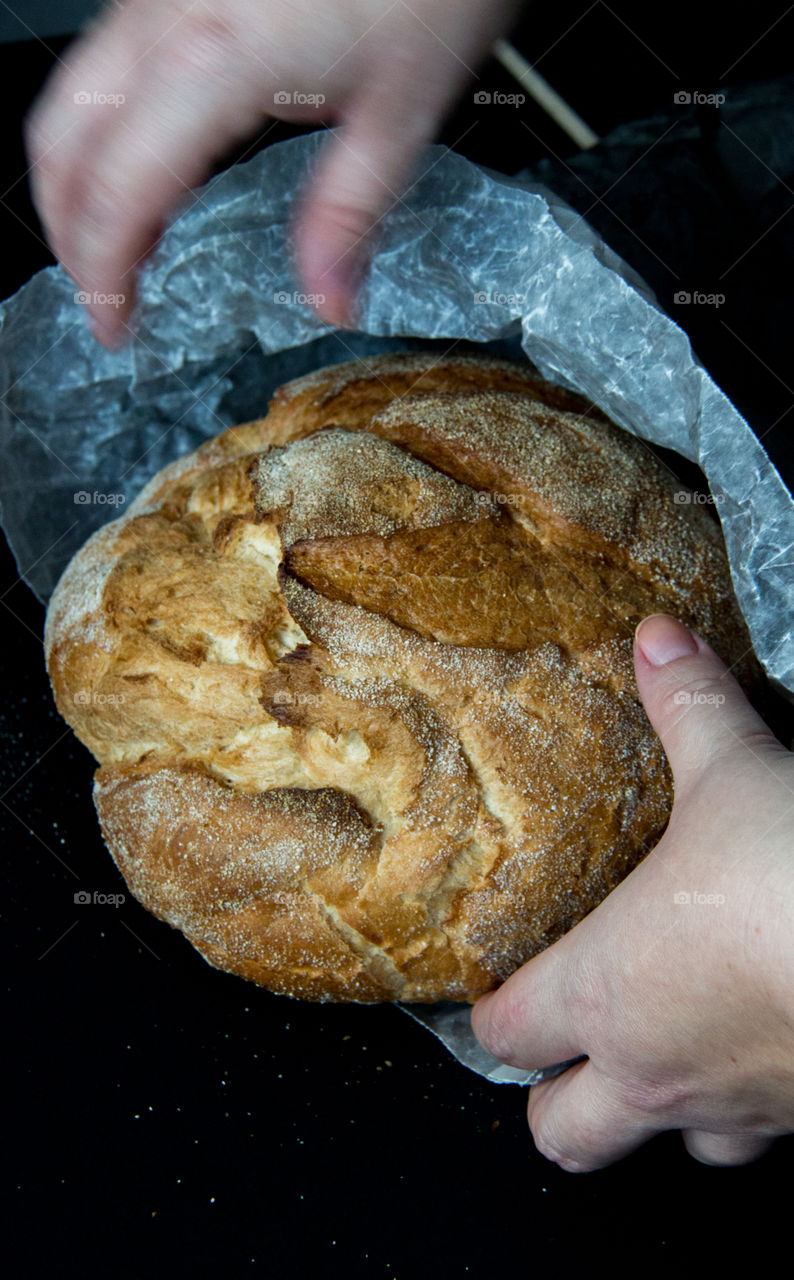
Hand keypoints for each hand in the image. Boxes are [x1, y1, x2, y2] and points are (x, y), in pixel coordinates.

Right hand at [24, 0, 517, 345]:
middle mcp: (166, 13)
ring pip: (70, 92)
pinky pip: (103, 59)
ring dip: (72, 177)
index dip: (103, 272)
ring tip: (113, 243)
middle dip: (67, 230)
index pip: (119, 193)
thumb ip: (350, 214)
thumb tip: (328, 298)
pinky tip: (141, 163)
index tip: (114, 323)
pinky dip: (99, 127)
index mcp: (214, 59)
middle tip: (101, 294)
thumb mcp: (404, 108)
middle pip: (64, 138)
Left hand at [471, 613, 793, 1170]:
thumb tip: (657, 640)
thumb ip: (688, 705)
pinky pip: (756, 1141)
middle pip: (560, 1132)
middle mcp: (654, 1069)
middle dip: (551, 1100)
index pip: (506, 1031)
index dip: (492, 1010)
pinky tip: (757, 1052)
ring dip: (655, 1114)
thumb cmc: (793, 880)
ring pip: (664, 1152)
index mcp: (605, 989)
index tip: (500, 986)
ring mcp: (730, 1112)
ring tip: (665, 1053)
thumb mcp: (735, 772)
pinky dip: (745, 1112)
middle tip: (565, 1048)